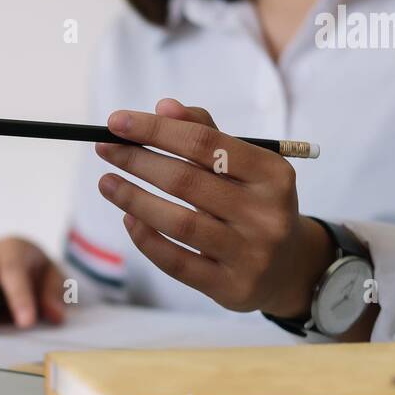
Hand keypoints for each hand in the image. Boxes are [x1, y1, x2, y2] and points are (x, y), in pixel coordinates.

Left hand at [94, 99, 333, 317]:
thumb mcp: (244, 165)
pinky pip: (176, 262)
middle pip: (187, 181)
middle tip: (105, 149)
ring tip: (106, 183)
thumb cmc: (253, 203)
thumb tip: (164, 107)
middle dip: (137, 161)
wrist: (290, 267)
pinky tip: (128, 218)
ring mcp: (251, 254)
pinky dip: (146, 239)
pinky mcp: (232, 288)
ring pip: (179, 222)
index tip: (116, 122)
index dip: (156, 130)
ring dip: (133, 199)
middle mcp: (266, 213)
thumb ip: (206, 132)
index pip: (205, 142)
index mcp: (273, 173)